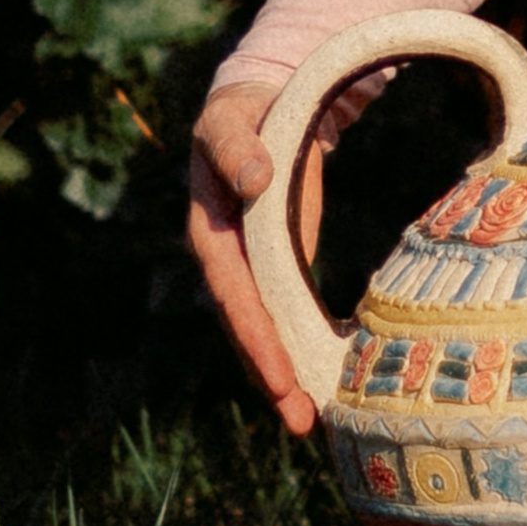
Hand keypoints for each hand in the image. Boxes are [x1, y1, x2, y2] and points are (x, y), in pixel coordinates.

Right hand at [187, 83, 323, 436]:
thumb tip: (251, 178)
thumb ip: (236, 146)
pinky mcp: (270, 263)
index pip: (233, 292)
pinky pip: (278, 311)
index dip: (255, 334)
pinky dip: (293, 345)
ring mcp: (245, 265)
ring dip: (279, 374)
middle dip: (269, 374)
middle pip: (245, 325)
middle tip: (300, 419)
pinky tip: (316, 379)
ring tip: (307, 420)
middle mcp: (223, 257)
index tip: (280, 377)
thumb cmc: (241, 112)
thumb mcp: (230, 120)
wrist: (255, 105)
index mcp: (210, 227)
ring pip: (260, 328)